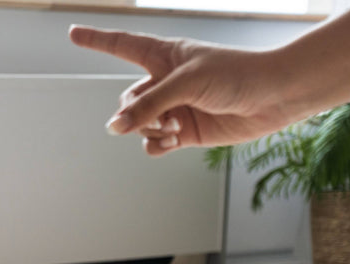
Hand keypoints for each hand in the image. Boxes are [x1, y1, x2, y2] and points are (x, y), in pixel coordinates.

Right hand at [68, 25, 296, 155]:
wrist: (275, 97)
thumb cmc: (236, 75)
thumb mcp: (186, 83)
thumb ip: (148, 105)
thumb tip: (115, 127)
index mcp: (164, 56)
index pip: (121, 45)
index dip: (96, 40)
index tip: (73, 33)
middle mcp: (165, 81)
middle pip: (127, 100)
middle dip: (135, 113)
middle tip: (160, 117)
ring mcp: (174, 107)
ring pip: (138, 124)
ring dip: (149, 130)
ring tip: (174, 128)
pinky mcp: (185, 131)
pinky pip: (153, 143)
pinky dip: (157, 145)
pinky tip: (173, 141)